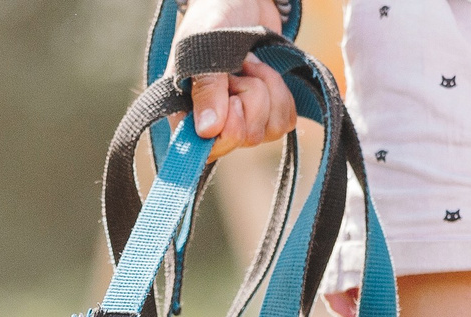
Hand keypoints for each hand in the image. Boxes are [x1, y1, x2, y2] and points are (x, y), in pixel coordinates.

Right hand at [177, 0, 296, 156]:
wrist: (242, 2)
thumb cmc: (214, 19)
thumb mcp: (205, 47)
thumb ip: (207, 88)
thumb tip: (207, 131)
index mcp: (185, 115)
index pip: (210, 149)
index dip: (229, 126)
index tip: (231, 93)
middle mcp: (210, 127)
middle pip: (246, 138)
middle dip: (252, 96)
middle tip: (239, 69)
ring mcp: (240, 123)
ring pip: (268, 131)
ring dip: (268, 89)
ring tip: (250, 65)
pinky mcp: (265, 115)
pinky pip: (285, 122)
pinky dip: (282, 94)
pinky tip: (265, 73)